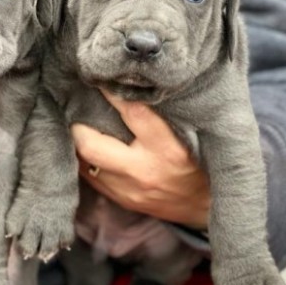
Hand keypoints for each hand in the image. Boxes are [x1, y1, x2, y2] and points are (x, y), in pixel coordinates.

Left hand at [71, 88, 209, 228]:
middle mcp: (144, 171)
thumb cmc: (200, 162)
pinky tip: (89, 147)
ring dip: (78, 143)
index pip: (132, 112)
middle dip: (78, 125)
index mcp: (168, 149)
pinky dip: (86, 160)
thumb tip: (131, 85)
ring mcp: (129, 190)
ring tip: (79, 125)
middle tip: (77, 110)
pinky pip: (91, 178)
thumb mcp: (191, 134)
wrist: (207, 206)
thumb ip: (163, 113)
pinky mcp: (122, 200)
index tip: (101, 78)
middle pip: (91, 145)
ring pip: (85, 163)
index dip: (112, 93)